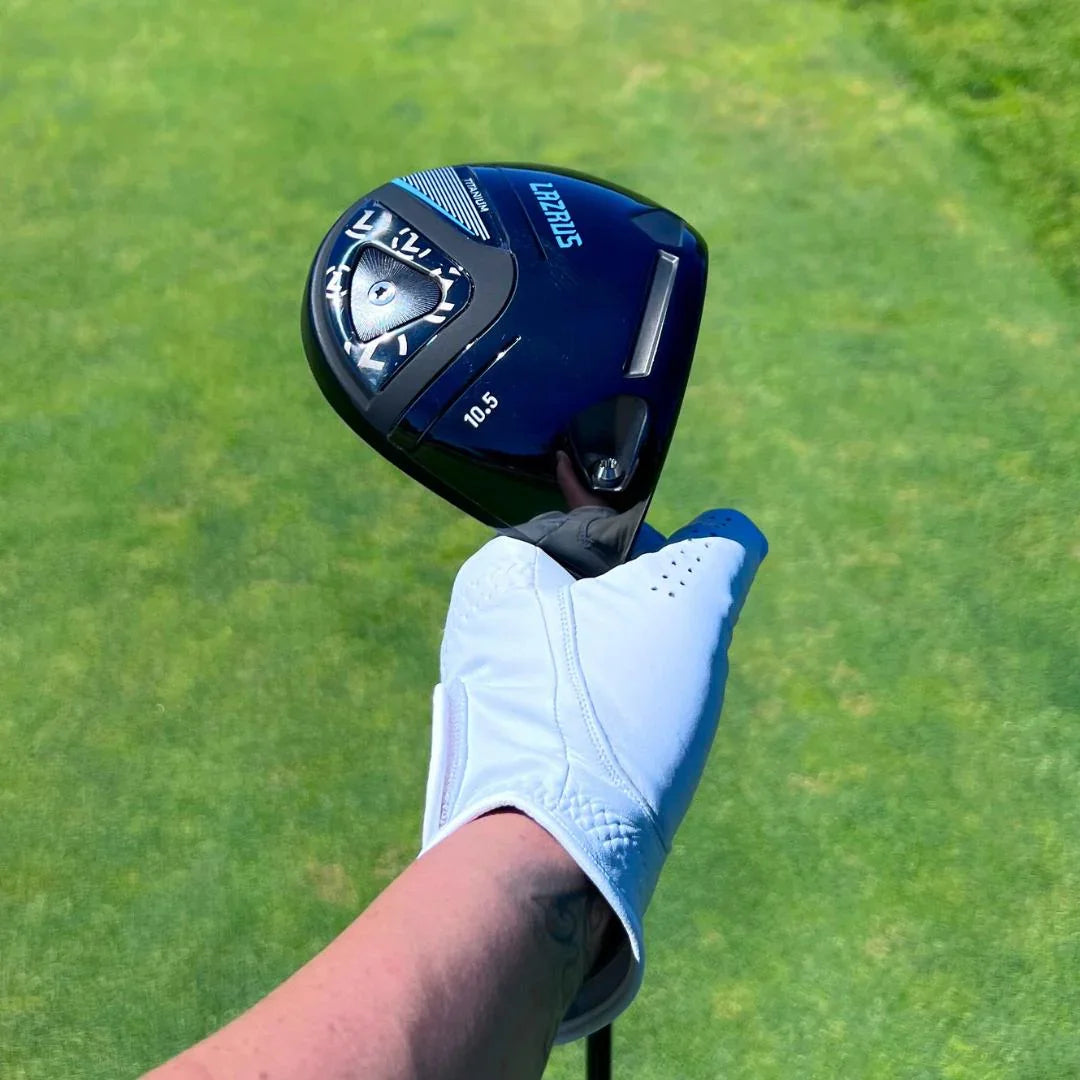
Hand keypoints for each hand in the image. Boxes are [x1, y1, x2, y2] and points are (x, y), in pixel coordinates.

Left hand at [421, 504, 766, 1039]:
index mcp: (499, 570)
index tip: (675, 613)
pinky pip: (585, 718)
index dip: (661, 564)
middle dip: (653, 637)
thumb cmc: (610, 713)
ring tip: (642, 728)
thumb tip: (734, 530)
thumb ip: (720, 547)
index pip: (607, 532)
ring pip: (605, 665)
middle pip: (609, 603)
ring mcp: (492, 692)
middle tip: (659, 681)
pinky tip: (624, 763)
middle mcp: (481, 626)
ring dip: (642, 690)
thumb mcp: (685, 604)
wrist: (548, 859)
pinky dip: (618, 733)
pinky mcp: (510, 751)